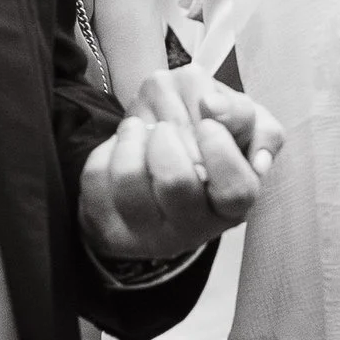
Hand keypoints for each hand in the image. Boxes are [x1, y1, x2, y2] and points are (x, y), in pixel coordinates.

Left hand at [80, 70, 281, 271]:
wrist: (159, 179)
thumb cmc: (207, 148)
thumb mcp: (242, 129)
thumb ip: (242, 114)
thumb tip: (213, 106)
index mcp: (231, 207)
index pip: (235, 190)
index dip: (220, 151)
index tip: (207, 123)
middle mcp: (192, 228)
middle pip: (176, 181)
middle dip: (167, 136)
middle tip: (165, 124)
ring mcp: (147, 233)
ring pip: (129, 178)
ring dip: (132, 138)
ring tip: (139, 127)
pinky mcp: (107, 225)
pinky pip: (97, 176)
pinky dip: (107, 148)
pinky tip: (124, 148)